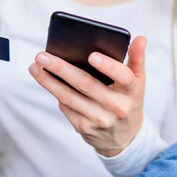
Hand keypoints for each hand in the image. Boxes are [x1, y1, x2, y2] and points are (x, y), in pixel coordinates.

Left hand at [29, 36, 146, 156]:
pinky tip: (45, 80)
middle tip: (43, 55)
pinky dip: (55, 92)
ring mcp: (99, 119)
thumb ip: (137, 58)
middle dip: (62, 69)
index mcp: (132, 91)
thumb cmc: (129, 100)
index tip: (91, 55)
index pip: (123, 77)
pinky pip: (66, 107)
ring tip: (35, 66)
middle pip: (86, 85)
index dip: (108, 66)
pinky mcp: (84, 128)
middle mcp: (116, 107)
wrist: (125, 137)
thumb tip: (140, 38)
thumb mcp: (138, 81)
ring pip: (69, 97)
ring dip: (49, 81)